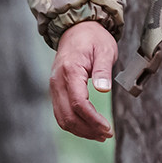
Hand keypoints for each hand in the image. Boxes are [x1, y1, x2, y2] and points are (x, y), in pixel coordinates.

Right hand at [50, 21, 117, 140]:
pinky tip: (88, 126)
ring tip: (99, 134)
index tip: (107, 127)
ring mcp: (54, 86)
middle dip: (87, 129)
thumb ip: (103, 70)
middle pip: (68, 116)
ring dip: (80, 129)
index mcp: (70, 70)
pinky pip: (61, 112)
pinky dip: (74, 122)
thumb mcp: (105, 49)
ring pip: (62, 118)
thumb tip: (103, 90)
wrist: (77, 28)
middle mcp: (57, 81)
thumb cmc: (93, 37)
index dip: (92, 119)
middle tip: (106, 134)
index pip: (79, 103)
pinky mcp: (56, 90)